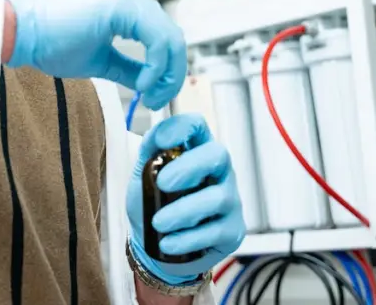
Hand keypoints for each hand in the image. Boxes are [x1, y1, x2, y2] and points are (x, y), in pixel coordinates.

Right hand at [3, 0, 185, 109]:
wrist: (23, 31)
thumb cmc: (52, 42)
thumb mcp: (102, 60)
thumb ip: (131, 68)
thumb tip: (154, 83)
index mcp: (129, 3)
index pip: (165, 38)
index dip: (168, 71)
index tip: (155, 96)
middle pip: (173, 38)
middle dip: (171, 75)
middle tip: (157, 100)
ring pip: (171, 39)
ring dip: (166, 73)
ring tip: (148, 94)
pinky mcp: (124, 4)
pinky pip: (158, 39)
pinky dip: (157, 66)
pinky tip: (141, 83)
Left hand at [126, 114, 245, 283]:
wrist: (156, 248)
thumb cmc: (153, 205)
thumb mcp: (144, 176)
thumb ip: (149, 152)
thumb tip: (158, 136)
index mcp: (196, 151)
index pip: (197, 126)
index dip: (182, 127)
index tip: (161, 141)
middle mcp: (219, 171)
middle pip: (217, 155)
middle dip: (189, 167)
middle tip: (162, 183)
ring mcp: (230, 201)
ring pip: (218, 198)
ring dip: (184, 210)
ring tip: (158, 223)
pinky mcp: (232, 231)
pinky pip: (215, 231)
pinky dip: (187, 238)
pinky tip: (168, 243)